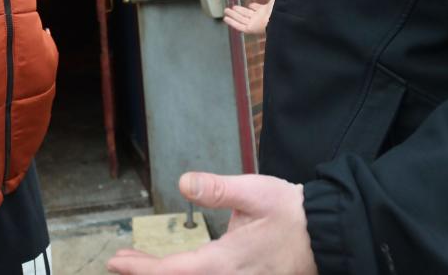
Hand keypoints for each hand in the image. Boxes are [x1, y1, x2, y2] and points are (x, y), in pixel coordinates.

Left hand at [106, 172, 315, 274]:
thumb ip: (217, 189)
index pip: (175, 272)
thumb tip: (183, 182)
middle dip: (146, 274)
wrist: (330, 234)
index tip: (117, 262)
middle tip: (119, 262)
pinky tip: (178, 268)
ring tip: (140, 265)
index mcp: (227, 261)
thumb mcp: (255, 192)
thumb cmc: (294, 213)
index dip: (143, 270)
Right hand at [223, 0, 280, 34]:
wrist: (280, 19)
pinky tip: (226, 18)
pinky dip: (232, 22)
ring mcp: (254, 24)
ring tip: (226, 11)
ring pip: (241, 19)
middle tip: (233, 7)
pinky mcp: (250, 29)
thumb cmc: (280, 9)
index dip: (254, 7)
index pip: (258, 10)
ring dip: (233, 15)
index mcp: (266, 11)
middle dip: (240, 11)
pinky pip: (239, 26)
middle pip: (247, 14)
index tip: (250, 5)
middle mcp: (259, 18)